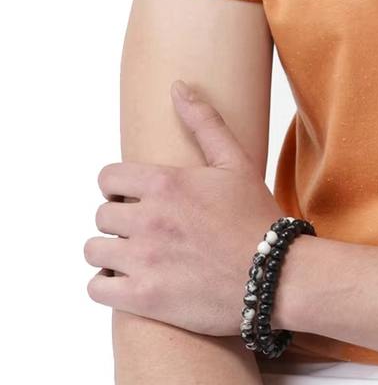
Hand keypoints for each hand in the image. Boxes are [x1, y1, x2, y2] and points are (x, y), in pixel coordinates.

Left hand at [84, 80, 285, 336]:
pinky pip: (96, 287)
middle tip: (149, 230)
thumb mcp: (235, 163)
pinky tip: (131, 280)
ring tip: (139, 256)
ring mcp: (144, 259)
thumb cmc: (257, 217)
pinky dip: (107, 285)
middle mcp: (149, 218)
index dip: (121, 189)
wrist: (277, 275)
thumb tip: (178, 87)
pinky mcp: (143, 297)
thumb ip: (204, 122)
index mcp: (166, 183)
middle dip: (121, 221)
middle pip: (101, 215)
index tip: (139, 199)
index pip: (108, 178)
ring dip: (111, 252)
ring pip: (94, 250)